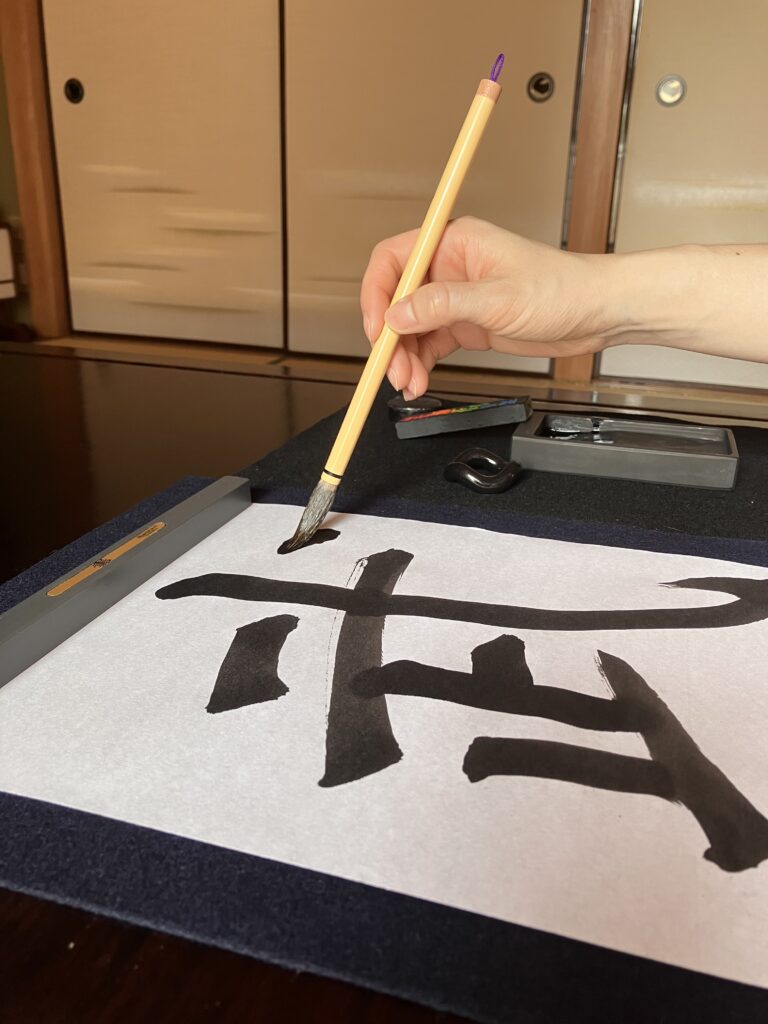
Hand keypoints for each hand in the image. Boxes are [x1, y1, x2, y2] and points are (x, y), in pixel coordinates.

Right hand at [360, 217, 610, 397]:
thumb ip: (444, 305)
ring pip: (411, 328)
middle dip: (390, 337)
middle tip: (392, 368)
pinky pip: (429, 345)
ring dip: (404, 357)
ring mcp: (457, 298)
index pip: (394, 260)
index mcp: (454, 243)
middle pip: (397, 300)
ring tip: (408, 383)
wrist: (596, 314)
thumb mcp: (498, 298)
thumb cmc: (562, 289)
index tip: (378, 328)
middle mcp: (450, 268)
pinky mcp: (466, 325)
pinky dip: (420, 364)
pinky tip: (419, 381)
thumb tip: (397, 314)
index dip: (377, 294)